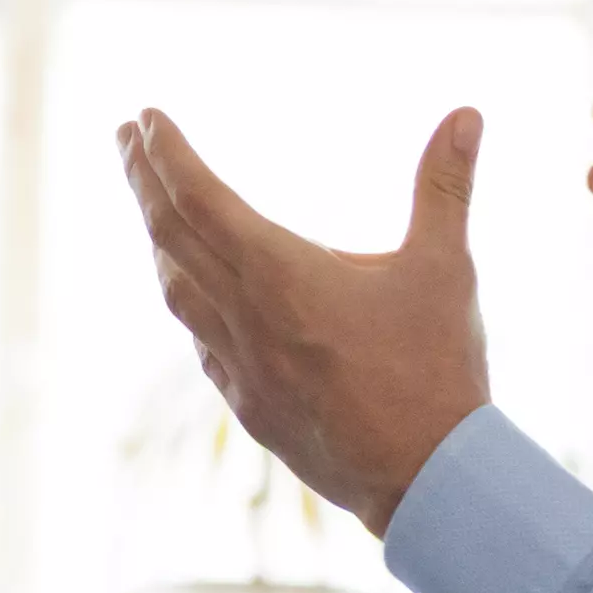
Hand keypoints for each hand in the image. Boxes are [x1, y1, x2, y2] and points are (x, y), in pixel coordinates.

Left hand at [117, 107, 493, 536]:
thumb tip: (465, 113)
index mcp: (280, 274)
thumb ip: (447, 184)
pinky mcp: (248, 405)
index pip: (198, 199)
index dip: (167, 155)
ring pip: (175, 292)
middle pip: (170, 237)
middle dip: (144, 182)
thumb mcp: (446, 267)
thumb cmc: (437, 369)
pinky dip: (186, 301)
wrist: (425, 480)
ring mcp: (238, 367)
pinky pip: (198, 339)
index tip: (144, 118)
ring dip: (158, 241)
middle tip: (127, 137)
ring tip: (152, 206)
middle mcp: (244, 317)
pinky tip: (192, 292)